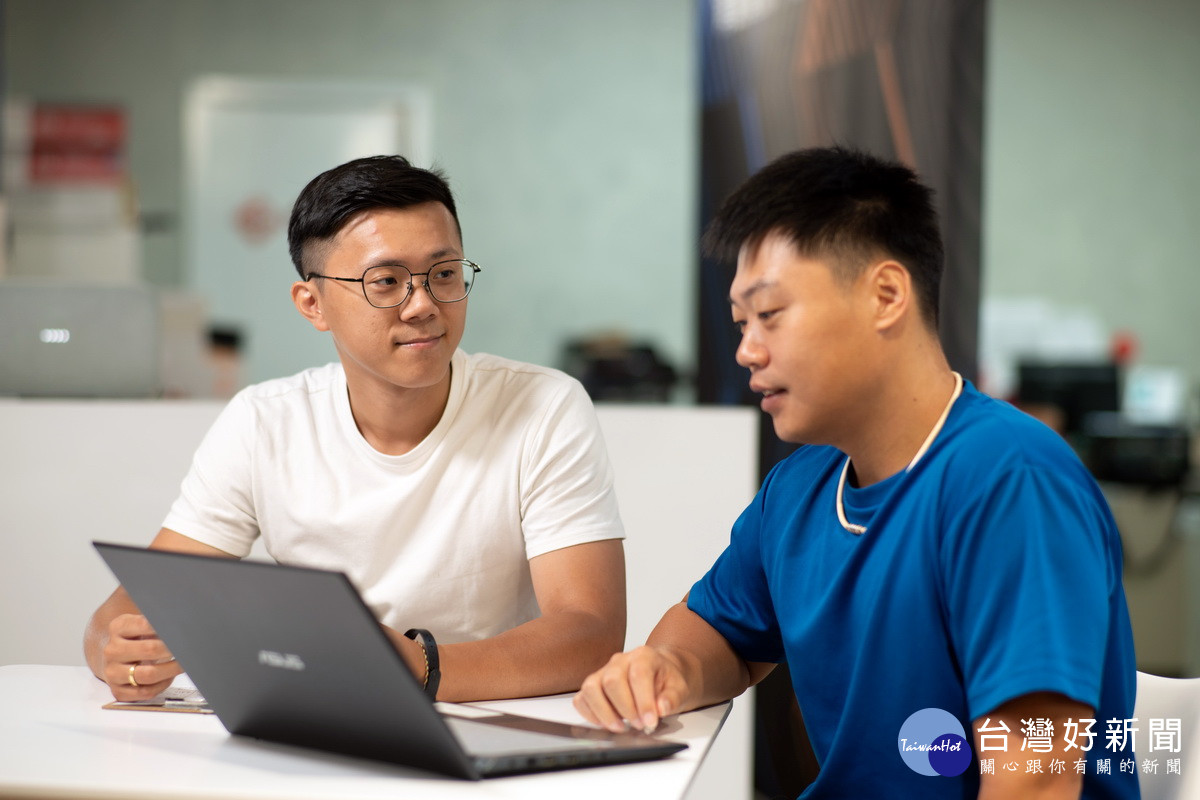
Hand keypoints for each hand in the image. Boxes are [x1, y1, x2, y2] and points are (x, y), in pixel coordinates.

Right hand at [100, 614, 182, 700]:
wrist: (116, 656)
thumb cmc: (137, 638)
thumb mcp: (143, 622)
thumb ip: (160, 619)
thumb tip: (184, 617)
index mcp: (118, 627)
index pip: (145, 624)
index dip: (167, 628)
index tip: (182, 630)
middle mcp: (112, 650)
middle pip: (149, 649)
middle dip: (173, 649)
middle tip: (187, 648)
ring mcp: (113, 672)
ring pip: (147, 674)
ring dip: (171, 669)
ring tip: (183, 663)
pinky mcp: (118, 690)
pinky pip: (145, 692)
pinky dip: (161, 685)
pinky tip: (168, 677)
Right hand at [572, 645, 691, 734]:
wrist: (660, 675)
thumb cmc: (666, 681)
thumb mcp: (680, 688)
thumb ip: (673, 698)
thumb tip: (661, 708)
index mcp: (643, 656)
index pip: (638, 675)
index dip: (643, 701)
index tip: (650, 721)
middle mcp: (620, 661)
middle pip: (612, 680)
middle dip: (625, 708)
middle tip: (639, 725)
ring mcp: (603, 672)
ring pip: (591, 687)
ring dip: (604, 712)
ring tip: (620, 727)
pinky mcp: (593, 686)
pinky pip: (581, 698)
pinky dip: (589, 714)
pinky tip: (605, 724)